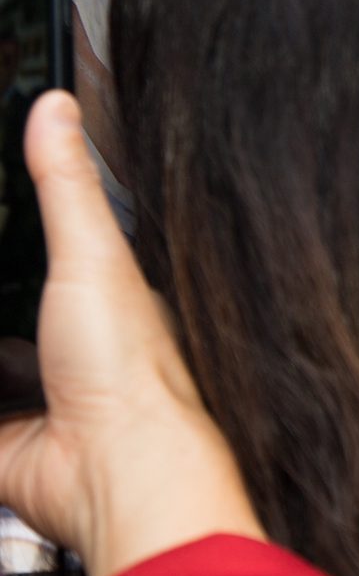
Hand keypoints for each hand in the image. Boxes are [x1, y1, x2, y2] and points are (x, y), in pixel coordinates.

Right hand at [0, 92, 262, 575]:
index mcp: (103, 303)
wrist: (115, 469)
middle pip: (8, 311)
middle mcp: (70, 351)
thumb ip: (66, 185)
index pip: (54, 258)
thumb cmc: (129, 370)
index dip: (18, 241)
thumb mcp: (90, 255)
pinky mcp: (2, 443)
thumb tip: (56, 105)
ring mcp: (34, 400)